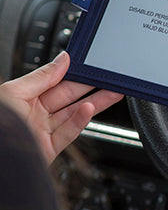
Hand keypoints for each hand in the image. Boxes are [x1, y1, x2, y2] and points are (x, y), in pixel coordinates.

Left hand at [0, 51, 122, 164]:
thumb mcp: (13, 91)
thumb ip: (41, 76)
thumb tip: (62, 60)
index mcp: (23, 97)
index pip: (55, 82)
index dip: (75, 74)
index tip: (92, 68)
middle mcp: (34, 113)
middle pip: (69, 97)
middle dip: (92, 87)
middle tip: (110, 79)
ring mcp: (42, 131)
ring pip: (74, 114)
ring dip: (95, 102)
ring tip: (113, 93)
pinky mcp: (49, 148)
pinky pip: (69, 132)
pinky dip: (81, 121)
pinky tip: (90, 109)